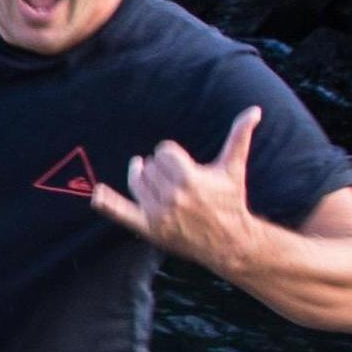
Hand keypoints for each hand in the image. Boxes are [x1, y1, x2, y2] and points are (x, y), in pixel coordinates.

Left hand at [92, 100, 259, 268]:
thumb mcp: (234, 168)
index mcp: (190, 178)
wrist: (228, 240)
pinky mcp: (149, 228)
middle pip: (149, 165)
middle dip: (161, 168)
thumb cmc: (230, 200)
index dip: (172, 155)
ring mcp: (158, 213)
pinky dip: (108, 203)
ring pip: (137, 182)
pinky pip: (121, 212)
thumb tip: (254, 110)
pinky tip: (97, 194)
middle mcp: (172, 196)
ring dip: (144, 179)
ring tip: (160, 184)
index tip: (184, 165)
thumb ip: (240, 137)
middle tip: (176, 180)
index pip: (163, 151)